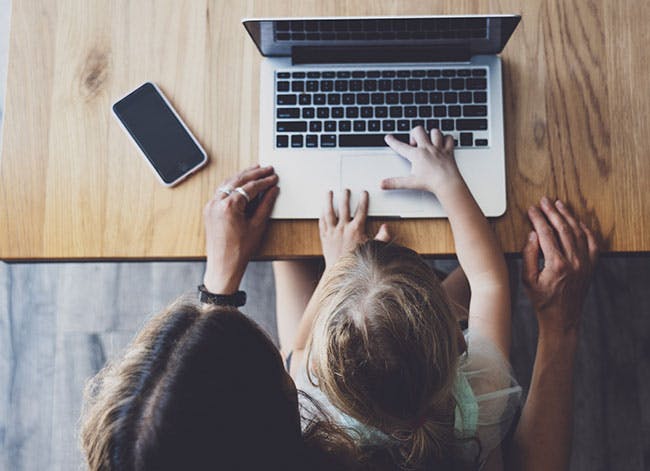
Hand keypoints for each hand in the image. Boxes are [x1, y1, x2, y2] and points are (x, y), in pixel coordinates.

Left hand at [203, 165, 278, 293]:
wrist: (223, 265)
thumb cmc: (239, 250)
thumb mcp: (257, 225)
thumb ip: (266, 204)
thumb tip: (272, 190)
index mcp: (229, 206)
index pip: (250, 187)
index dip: (264, 181)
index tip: (273, 178)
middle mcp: (217, 203)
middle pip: (237, 180)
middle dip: (254, 173)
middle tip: (266, 169)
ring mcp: (211, 206)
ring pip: (227, 183)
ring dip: (242, 176)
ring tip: (255, 171)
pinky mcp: (209, 210)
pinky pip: (221, 191)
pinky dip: (232, 185)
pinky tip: (241, 183)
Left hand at [319, 189, 389, 268]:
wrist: (342, 273)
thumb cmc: (357, 262)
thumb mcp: (373, 249)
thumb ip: (382, 238)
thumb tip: (386, 227)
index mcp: (356, 230)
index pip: (361, 210)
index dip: (363, 200)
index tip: (364, 193)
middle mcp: (343, 229)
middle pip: (343, 207)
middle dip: (345, 197)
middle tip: (346, 190)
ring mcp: (332, 233)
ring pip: (329, 212)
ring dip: (328, 201)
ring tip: (328, 193)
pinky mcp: (325, 238)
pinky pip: (322, 223)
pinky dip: (321, 215)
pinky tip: (321, 209)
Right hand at [381, 127, 463, 194]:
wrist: (447, 183)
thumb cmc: (431, 183)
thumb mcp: (410, 183)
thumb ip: (395, 183)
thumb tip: (383, 184)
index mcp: (417, 155)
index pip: (401, 146)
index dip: (393, 141)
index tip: (389, 137)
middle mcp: (427, 148)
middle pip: (418, 130)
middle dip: (414, 133)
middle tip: (413, 142)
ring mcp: (439, 148)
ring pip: (435, 131)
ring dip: (431, 134)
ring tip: (428, 141)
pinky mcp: (449, 151)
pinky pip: (449, 138)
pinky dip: (446, 138)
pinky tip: (443, 142)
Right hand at [522, 197, 598, 334]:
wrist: (562, 318)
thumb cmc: (542, 301)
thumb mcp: (527, 280)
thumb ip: (529, 256)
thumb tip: (532, 235)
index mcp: (556, 264)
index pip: (546, 234)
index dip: (538, 219)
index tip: (532, 210)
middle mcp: (574, 262)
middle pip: (563, 229)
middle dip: (552, 212)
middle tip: (544, 201)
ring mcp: (585, 263)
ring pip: (578, 232)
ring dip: (568, 217)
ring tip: (559, 205)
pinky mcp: (591, 266)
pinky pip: (591, 243)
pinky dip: (585, 230)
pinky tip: (577, 222)